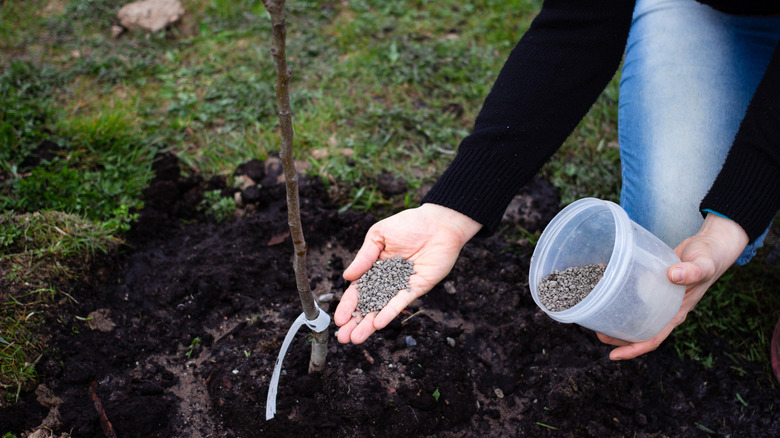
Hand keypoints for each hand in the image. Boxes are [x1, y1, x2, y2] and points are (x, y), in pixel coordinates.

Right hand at [334, 203, 481, 343]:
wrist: (438, 223)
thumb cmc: (408, 224)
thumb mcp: (378, 236)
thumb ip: (364, 257)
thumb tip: (346, 277)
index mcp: (375, 267)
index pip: (358, 290)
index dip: (348, 305)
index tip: (339, 319)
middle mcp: (387, 280)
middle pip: (369, 304)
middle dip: (356, 322)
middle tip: (343, 338)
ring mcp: (401, 285)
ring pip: (382, 308)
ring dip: (369, 324)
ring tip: (355, 339)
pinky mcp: (417, 287)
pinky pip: (401, 302)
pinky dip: (389, 312)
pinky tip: (378, 324)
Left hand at [597, 213, 748, 359]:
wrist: (712, 246)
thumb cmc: (710, 258)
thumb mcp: (703, 265)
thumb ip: (692, 271)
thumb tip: (674, 275)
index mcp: (677, 312)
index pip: (654, 338)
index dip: (633, 349)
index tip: (613, 356)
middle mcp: (667, 309)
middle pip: (640, 331)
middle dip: (619, 337)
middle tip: (598, 334)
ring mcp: (660, 298)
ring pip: (637, 315)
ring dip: (618, 319)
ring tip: (598, 317)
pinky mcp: (655, 285)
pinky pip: (637, 295)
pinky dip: (622, 295)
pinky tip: (607, 288)